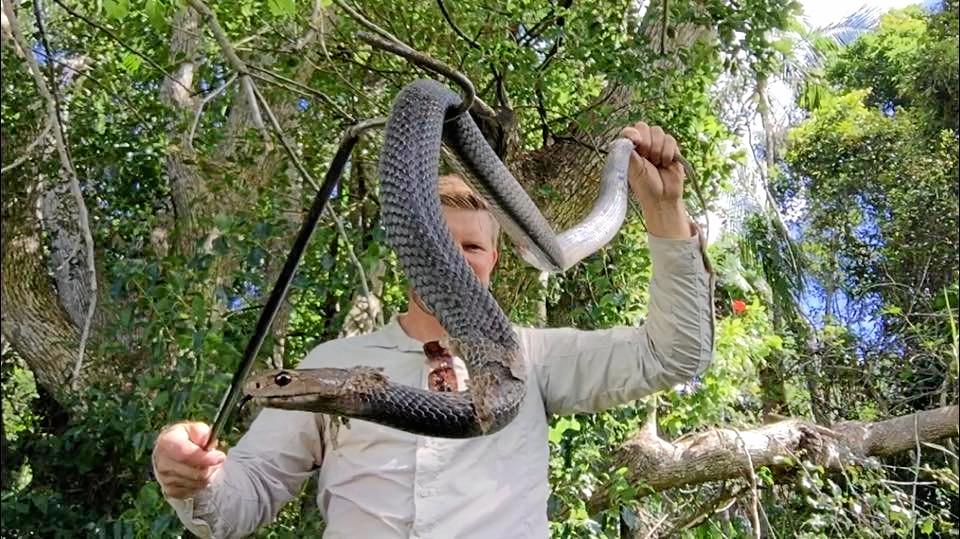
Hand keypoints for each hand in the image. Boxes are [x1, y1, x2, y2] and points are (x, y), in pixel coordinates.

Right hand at [152, 421, 225, 498]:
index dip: (205, 458)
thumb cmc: (185, 438)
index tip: (221, 457)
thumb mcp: (194, 429)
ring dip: (208, 475)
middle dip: (211, 467)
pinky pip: (193, 492)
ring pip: (196, 483)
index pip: (186, 454)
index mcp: (167, 443)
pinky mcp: (170, 490)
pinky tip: (201, 474)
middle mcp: (162, 462)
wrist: (168, 452)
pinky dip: (201, 484)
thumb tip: (208, 445)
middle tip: (218, 460)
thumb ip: (202, 433)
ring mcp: (164, 478)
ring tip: (210, 466)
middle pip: (194, 473)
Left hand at [619, 121, 692, 238]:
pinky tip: (665, 163)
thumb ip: (630, 153)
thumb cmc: (645, 186)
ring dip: (657, 148)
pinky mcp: (671, 148)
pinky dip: (668, 151)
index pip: (628, 131)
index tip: (636, 142)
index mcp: (629, 149)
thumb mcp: (633, 170)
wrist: (663, 197)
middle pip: (643, 126)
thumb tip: (628, 138)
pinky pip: (670, 139)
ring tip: (656, 163)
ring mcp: (657, 145)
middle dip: (646, 141)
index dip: (632, 133)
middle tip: (646, 157)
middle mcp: (642, 144)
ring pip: (657, 131)